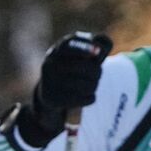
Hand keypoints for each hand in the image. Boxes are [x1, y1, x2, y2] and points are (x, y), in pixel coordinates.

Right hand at [21, 31, 112, 146]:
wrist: (46, 107)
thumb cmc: (71, 80)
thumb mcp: (82, 62)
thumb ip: (97, 49)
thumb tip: (104, 43)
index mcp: (59, 50)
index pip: (73, 42)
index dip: (87, 47)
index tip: (97, 54)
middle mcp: (51, 62)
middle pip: (90, 67)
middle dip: (97, 74)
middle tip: (93, 78)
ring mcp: (49, 80)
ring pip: (88, 82)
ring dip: (93, 87)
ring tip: (88, 89)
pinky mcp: (52, 98)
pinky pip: (82, 97)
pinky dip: (89, 98)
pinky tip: (87, 98)